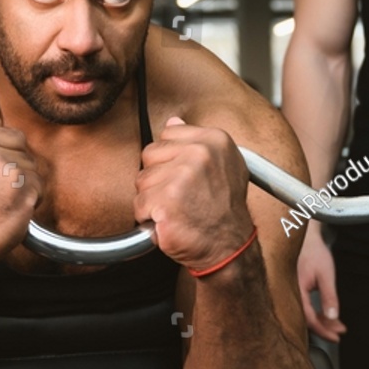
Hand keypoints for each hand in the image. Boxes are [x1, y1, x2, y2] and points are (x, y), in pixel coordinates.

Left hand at [133, 116, 252, 271]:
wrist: (229, 247)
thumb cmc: (223, 209)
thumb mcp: (224, 165)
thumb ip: (196, 141)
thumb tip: (173, 121)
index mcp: (214, 139)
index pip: (167, 134)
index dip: (170, 159)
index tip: (186, 177)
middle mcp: (199, 153)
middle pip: (149, 155)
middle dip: (158, 178)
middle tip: (180, 196)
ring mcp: (182, 176)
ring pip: (142, 181)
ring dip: (152, 199)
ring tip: (177, 209)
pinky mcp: (166, 200)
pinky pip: (139, 205)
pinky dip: (148, 218)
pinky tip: (169, 221)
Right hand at [297, 229, 345, 340]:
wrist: (303, 237)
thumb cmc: (314, 252)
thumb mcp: (326, 274)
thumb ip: (329, 297)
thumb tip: (333, 317)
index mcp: (295, 291)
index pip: (308, 319)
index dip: (323, 330)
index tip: (336, 337)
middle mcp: (289, 294)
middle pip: (305, 320)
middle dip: (324, 327)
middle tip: (338, 332)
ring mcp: (289, 293)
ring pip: (304, 314)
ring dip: (320, 320)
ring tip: (336, 324)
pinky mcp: (292, 290)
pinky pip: (302, 307)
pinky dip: (314, 312)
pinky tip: (324, 314)